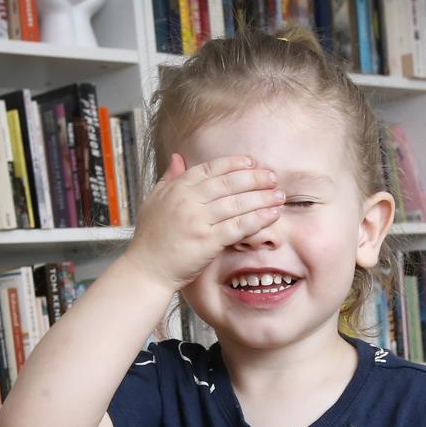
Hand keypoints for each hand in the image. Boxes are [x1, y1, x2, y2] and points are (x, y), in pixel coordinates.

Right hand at [124, 153, 284, 288]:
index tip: (252, 162)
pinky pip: (238, 227)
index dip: (234, 164)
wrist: (146, 268)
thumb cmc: (150, 239)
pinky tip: (272, 215)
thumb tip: (179, 157)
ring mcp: (198, 220)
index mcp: (177, 188)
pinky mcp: (208, 241)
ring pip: (237, 203)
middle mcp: (188, 200)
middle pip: (229, 183)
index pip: (211, 169)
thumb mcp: (154, 201)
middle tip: (272, 177)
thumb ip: (169, 178)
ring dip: (262, 197)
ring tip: (279, 195)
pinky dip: (258, 219)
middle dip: (254, 178)